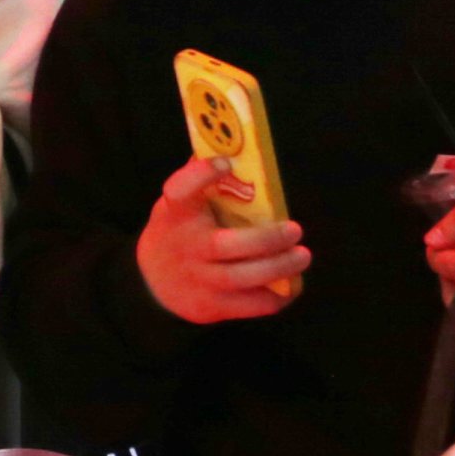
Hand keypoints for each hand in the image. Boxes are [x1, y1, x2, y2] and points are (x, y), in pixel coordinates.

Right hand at [136, 151, 307, 323]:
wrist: (152, 283)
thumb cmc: (177, 233)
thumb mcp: (176, 206)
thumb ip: (200, 186)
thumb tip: (229, 149)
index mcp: (175, 214)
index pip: (180, 191)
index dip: (200, 176)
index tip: (226, 164)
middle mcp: (186, 246)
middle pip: (226, 245)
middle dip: (265, 239)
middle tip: (295, 229)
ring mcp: (199, 279)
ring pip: (243, 277)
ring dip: (278, 267)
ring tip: (302, 255)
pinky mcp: (212, 306)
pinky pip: (250, 305)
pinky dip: (277, 297)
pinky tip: (292, 284)